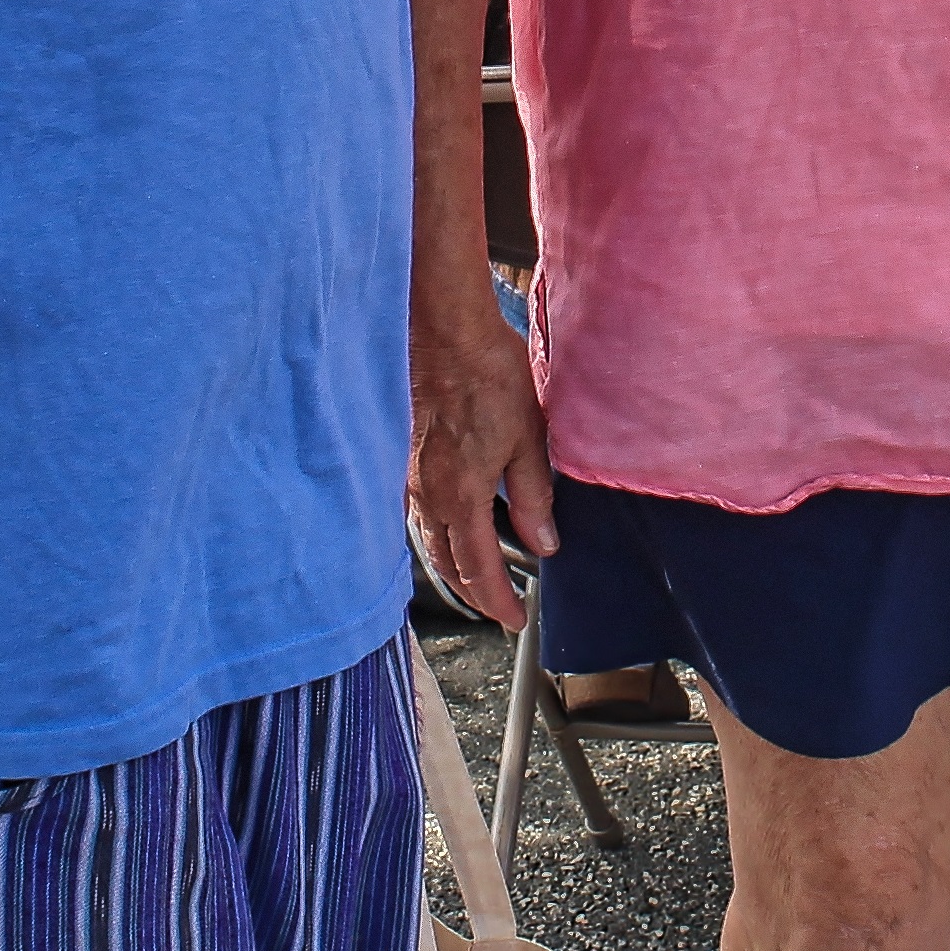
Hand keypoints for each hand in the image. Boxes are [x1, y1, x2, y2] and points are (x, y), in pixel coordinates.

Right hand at [409, 271, 555, 630]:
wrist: (443, 329)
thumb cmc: (488, 375)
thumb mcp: (528, 438)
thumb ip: (533, 496)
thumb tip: (543, 546)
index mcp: (460, 496)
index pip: (478, 568)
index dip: (497, 600)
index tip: (516, 621)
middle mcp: (427, 495)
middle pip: (446, 563)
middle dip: (473, 593)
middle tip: (498, 610)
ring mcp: (411, 476)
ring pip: (428, 540)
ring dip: (452, 567)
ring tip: (475, 579)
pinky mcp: (405, 456)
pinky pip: (417, 513)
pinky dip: (435, 535)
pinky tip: (447, 529)